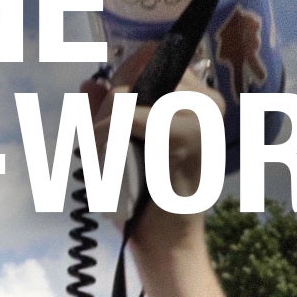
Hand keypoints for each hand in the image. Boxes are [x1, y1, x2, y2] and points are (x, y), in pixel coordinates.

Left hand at [84, 72, 225, 257]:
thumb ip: (103, 110)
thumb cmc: (143, 195)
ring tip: (106, 155)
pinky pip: (124, 115)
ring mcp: (201, 112)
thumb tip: (90, 82)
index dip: (121, 79)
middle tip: (103, 143)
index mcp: (197, 98)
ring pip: (124, 92)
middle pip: (135, 71)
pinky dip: (103, 136)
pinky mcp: (188, 131)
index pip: (152, 57)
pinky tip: (105, 157)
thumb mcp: (117, 146)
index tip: (110, 115)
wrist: (164, 239)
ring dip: (102, 124)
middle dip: (107, 105)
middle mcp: (206, 98)